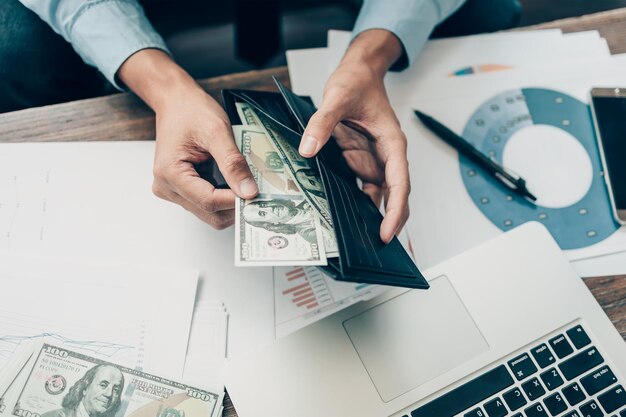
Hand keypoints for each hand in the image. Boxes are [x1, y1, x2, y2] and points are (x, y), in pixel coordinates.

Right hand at [118, 49, 257, 228]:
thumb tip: (249, 191)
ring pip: (209, 212)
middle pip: (209, 213)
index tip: (258, 194)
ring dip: (230, 203)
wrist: (176, 101)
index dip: (236, 201)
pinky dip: (224, 197)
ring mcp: (172, 190)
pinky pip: (206, 203)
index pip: (208, 201)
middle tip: (257, 191)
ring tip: (246, 184)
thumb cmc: (192, 111)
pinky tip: (234, 183)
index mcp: (170, 173)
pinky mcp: (181, 189)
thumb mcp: (217, 132)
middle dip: (235, 206)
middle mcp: (166, 187)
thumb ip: (233, 163)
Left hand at [299, 30, 408, 242]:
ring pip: (376, 194)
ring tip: (355, 241)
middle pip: (393, 195)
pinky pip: (358, 185)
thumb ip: (322, 122)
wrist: (357, 72)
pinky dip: (352, 201)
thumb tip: (308, 149)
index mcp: (391, 142)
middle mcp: (385, 155)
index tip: (386, 232)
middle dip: (387, 222)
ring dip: (369, 216)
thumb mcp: (338, 97)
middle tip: (373, 249)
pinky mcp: (359, 159)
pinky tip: (339, 216)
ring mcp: (372, 159)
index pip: (400, 183)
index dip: (396, 210)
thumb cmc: (357, 81)